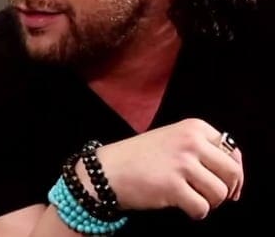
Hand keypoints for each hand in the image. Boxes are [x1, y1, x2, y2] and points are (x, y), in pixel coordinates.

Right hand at [91, 118, 242, 219]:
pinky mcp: (173, 185)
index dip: (233, 172)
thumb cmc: (138, 157)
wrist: (106, 169)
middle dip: (227, 190)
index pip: (232, 151)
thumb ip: (201, 148)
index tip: (227, 183)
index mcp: (193, 127)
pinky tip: (182, 206)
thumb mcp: (172, 139)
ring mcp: (182, 163)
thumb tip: (233, 176)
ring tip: (192, 198)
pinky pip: (202, 208)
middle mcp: (190, 141)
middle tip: (213, 197)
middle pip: (232, 173)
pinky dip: (195, 212)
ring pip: (219, 193)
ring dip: (209, 202)